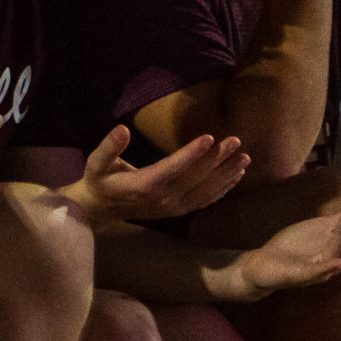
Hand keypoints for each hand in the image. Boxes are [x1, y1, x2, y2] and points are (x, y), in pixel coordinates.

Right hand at [63, 124, 250, 223]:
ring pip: (205, 191)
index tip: (210, 137)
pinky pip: (205, 200)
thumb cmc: (99, 180)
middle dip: (217, 159)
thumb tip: (122, 129)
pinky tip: (236, 175)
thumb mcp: (96, 162)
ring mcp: (172, 208)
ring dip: (226, 174)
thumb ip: (109, 147)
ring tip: (244, 157)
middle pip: (195, 179)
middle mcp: (162, 199)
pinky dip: (223, 188)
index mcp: (143, 186)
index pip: (172, 169)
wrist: (100, 209)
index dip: (191, 154)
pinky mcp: (178, 211)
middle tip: (235, 141)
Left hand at [224, 209, 340, 299]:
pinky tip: (338, 263)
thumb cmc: (295, 249)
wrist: (264, 267)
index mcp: (339, 248)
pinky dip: (327, 268)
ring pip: (338, 255)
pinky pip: (315, 272)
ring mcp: (317, 269)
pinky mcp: (298, 276)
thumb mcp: (322, 229)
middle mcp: (333, 260)